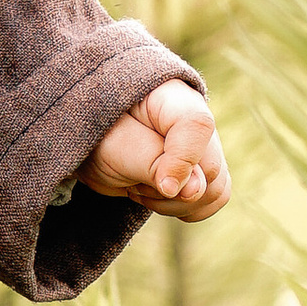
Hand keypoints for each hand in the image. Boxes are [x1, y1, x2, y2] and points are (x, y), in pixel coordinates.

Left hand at [81, 79, 228, 218]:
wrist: (92, 149)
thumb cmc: (99, 137)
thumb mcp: (115, 147)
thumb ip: (154, 163)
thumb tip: (196, 190)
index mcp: (172, 96)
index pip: (197, 125)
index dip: (182, 160)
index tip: (161, 185)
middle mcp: (197, 119)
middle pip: (211, 169)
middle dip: (168, 189)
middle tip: (131, 181)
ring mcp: (203, 145)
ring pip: (214, 190)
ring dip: (174, 204)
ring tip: (139, 187)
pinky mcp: (204, 169)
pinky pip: (213, 200)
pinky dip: (184, 209)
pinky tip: (155, 196)